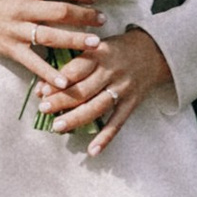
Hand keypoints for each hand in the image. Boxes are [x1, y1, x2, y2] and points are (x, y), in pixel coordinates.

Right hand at [0, 0, 103, 88]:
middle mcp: (24, 7)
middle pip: (61, 11)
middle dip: (85, 16)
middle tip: (102, 20)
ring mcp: (17, 29)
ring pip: (52, 35)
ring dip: (76, 40)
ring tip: (96, 45)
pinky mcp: (10, 48)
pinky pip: (33, 62)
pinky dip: (49, 72)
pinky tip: (64, 81)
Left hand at [42, 20, 172, 155]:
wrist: (154, 51)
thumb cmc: (117, 48)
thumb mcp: (97, 45)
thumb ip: (76, 61)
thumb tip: (48, 80)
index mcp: (100, 53)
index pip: (76, 69)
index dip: (58, 81)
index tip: (41, 91)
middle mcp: (111, 71)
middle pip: (84, 89)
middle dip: (62, 100)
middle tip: (43, 109)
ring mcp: (122, 89)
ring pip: (97, 107)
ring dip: (76, 118)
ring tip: (57, 127)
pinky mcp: (132, 103)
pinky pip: (117, 123)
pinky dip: (105, 138)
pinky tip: (92, 151)